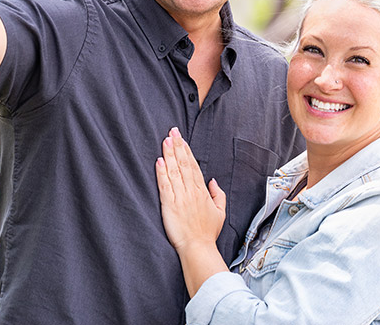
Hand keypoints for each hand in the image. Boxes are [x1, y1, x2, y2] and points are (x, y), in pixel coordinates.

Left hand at [156, 128, 225, 253]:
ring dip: (170, 154)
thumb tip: (213, 181)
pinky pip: (165, 185)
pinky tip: (159, 161)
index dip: (187, 151)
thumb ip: (218, 195)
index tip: (181, 139)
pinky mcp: (169, 205)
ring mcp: (180, 197)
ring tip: (166, 140)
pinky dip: (162, 172)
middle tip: (172, 131)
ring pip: (174, 171)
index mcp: (202, 191)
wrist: (198, 248)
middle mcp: (191, 191)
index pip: (193, 166)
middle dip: (178, 145)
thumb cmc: (207, 233)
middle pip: (183, 163)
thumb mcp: (220, 212)